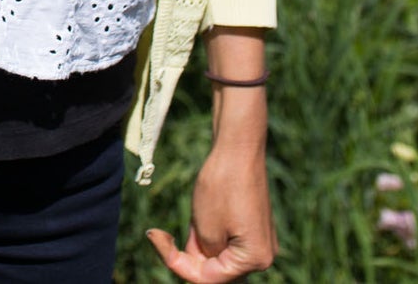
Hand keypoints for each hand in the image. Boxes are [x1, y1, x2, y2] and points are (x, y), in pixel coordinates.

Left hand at [146, 144, 275, 281]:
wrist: (238, 147)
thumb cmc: (222, 185)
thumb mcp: (204, 227)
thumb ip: (202, 255)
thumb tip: (202, 262)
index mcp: (254, 260)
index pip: (209, 279)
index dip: (178, 264)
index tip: (155, 237)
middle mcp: (262, 256)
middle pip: (216, 269)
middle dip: (190, 253)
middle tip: (167, 231)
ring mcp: (260, 241)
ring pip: (219, 254)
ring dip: (198, 240)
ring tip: (193, 213)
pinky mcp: (253, 227)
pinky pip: (226, 240)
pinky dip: (208, 231)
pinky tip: (201, 209)